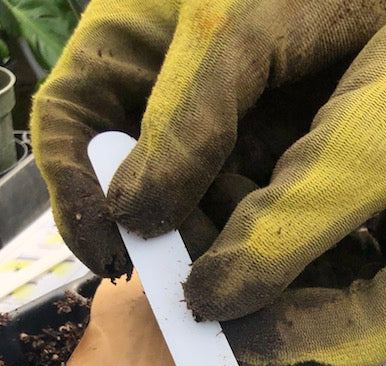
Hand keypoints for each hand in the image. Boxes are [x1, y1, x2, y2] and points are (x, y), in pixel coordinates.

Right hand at [30, 0, 385, 276]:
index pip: (70, 128)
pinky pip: (253, 205)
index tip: (108, 250)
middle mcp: (172, 101)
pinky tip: (278, 254)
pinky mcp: (276, 150)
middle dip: (155, 234)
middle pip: (136, 184)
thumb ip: (184, 117)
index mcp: (130, 54)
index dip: (73, 192)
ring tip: (237, 271)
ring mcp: (225, 129)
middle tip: (184, 277)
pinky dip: (258, 232)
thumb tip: (133, 214)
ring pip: (196, 205)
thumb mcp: (230, 32)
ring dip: (209, 243)